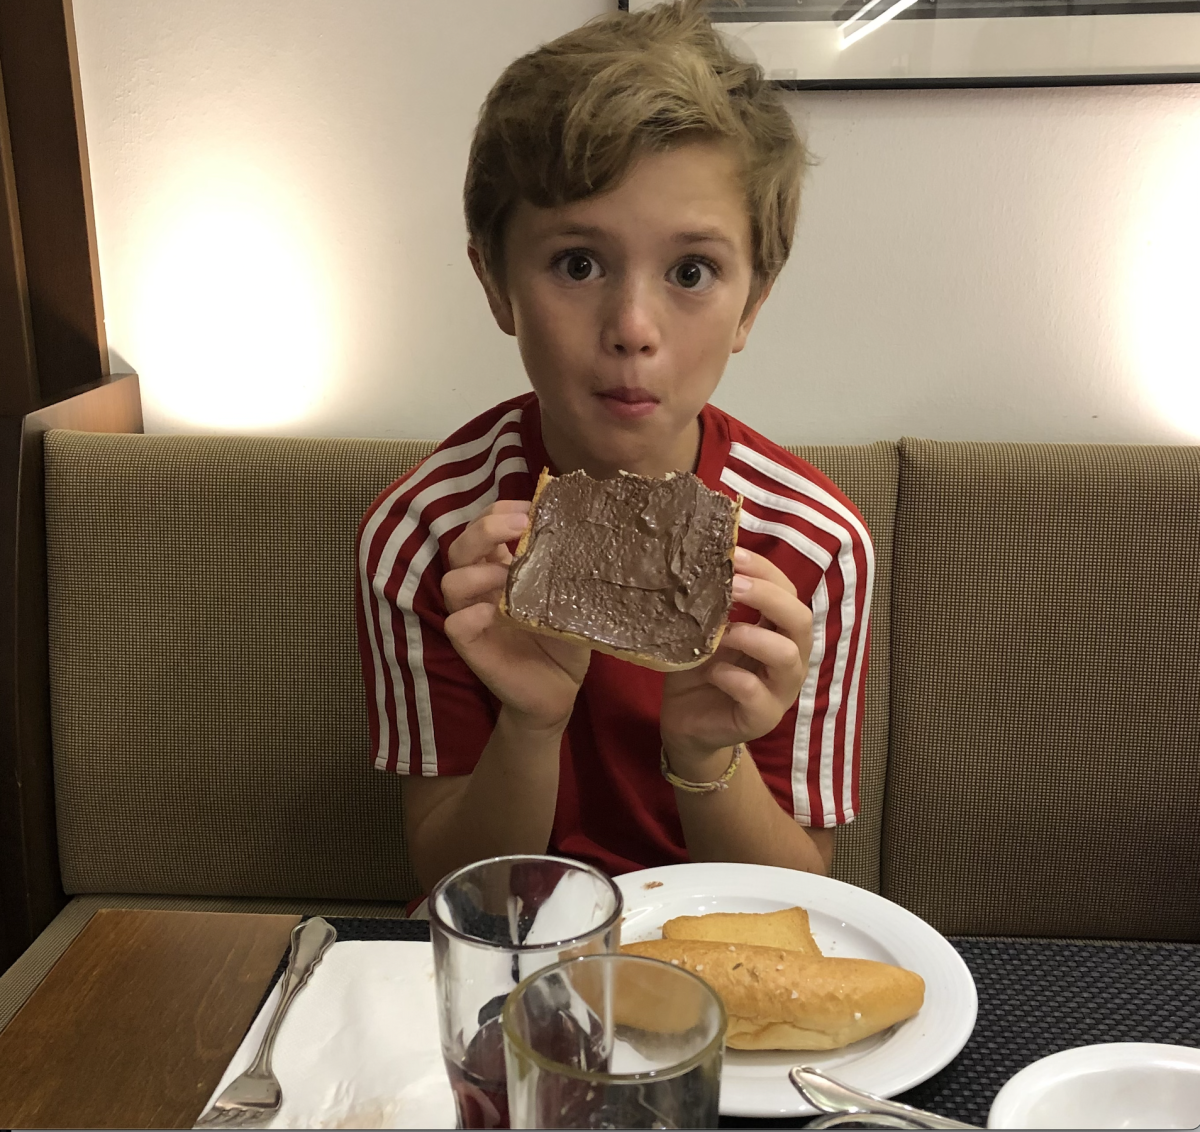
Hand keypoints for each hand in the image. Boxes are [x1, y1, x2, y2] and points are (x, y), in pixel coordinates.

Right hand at [442, 500, 589, 730]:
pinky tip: (495, 613)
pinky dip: (470, 615)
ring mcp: (472, 616)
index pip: (484, 525)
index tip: (532, 507)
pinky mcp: (471, 647)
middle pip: (460, 546)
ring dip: (477, 570)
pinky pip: (455, 625)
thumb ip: (565, 566)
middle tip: (520, 525)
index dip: (500, 510)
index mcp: (499, 567)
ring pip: (450, 582)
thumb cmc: (563, 638)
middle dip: (485, 528)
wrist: (560, 689)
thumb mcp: (569, 596)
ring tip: (507, 574)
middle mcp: (480, 587)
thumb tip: (580, 527)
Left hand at [659, 547, 811, 776]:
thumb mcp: (705, 630)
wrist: (688, 723)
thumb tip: (701, 560)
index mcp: (778, 631)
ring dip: (752, 636)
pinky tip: (712, 672)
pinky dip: (733, 677)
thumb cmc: (700, 669)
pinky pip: (757, 693)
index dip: (765, 570)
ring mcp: (780, 690)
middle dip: (767, 596)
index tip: (732, 552)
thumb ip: (713, 603)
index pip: (788, 591)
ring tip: (721, 633)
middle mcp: (789, 657)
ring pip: (787, 655)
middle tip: (732, 585)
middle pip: (801, 619)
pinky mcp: (762, 718)